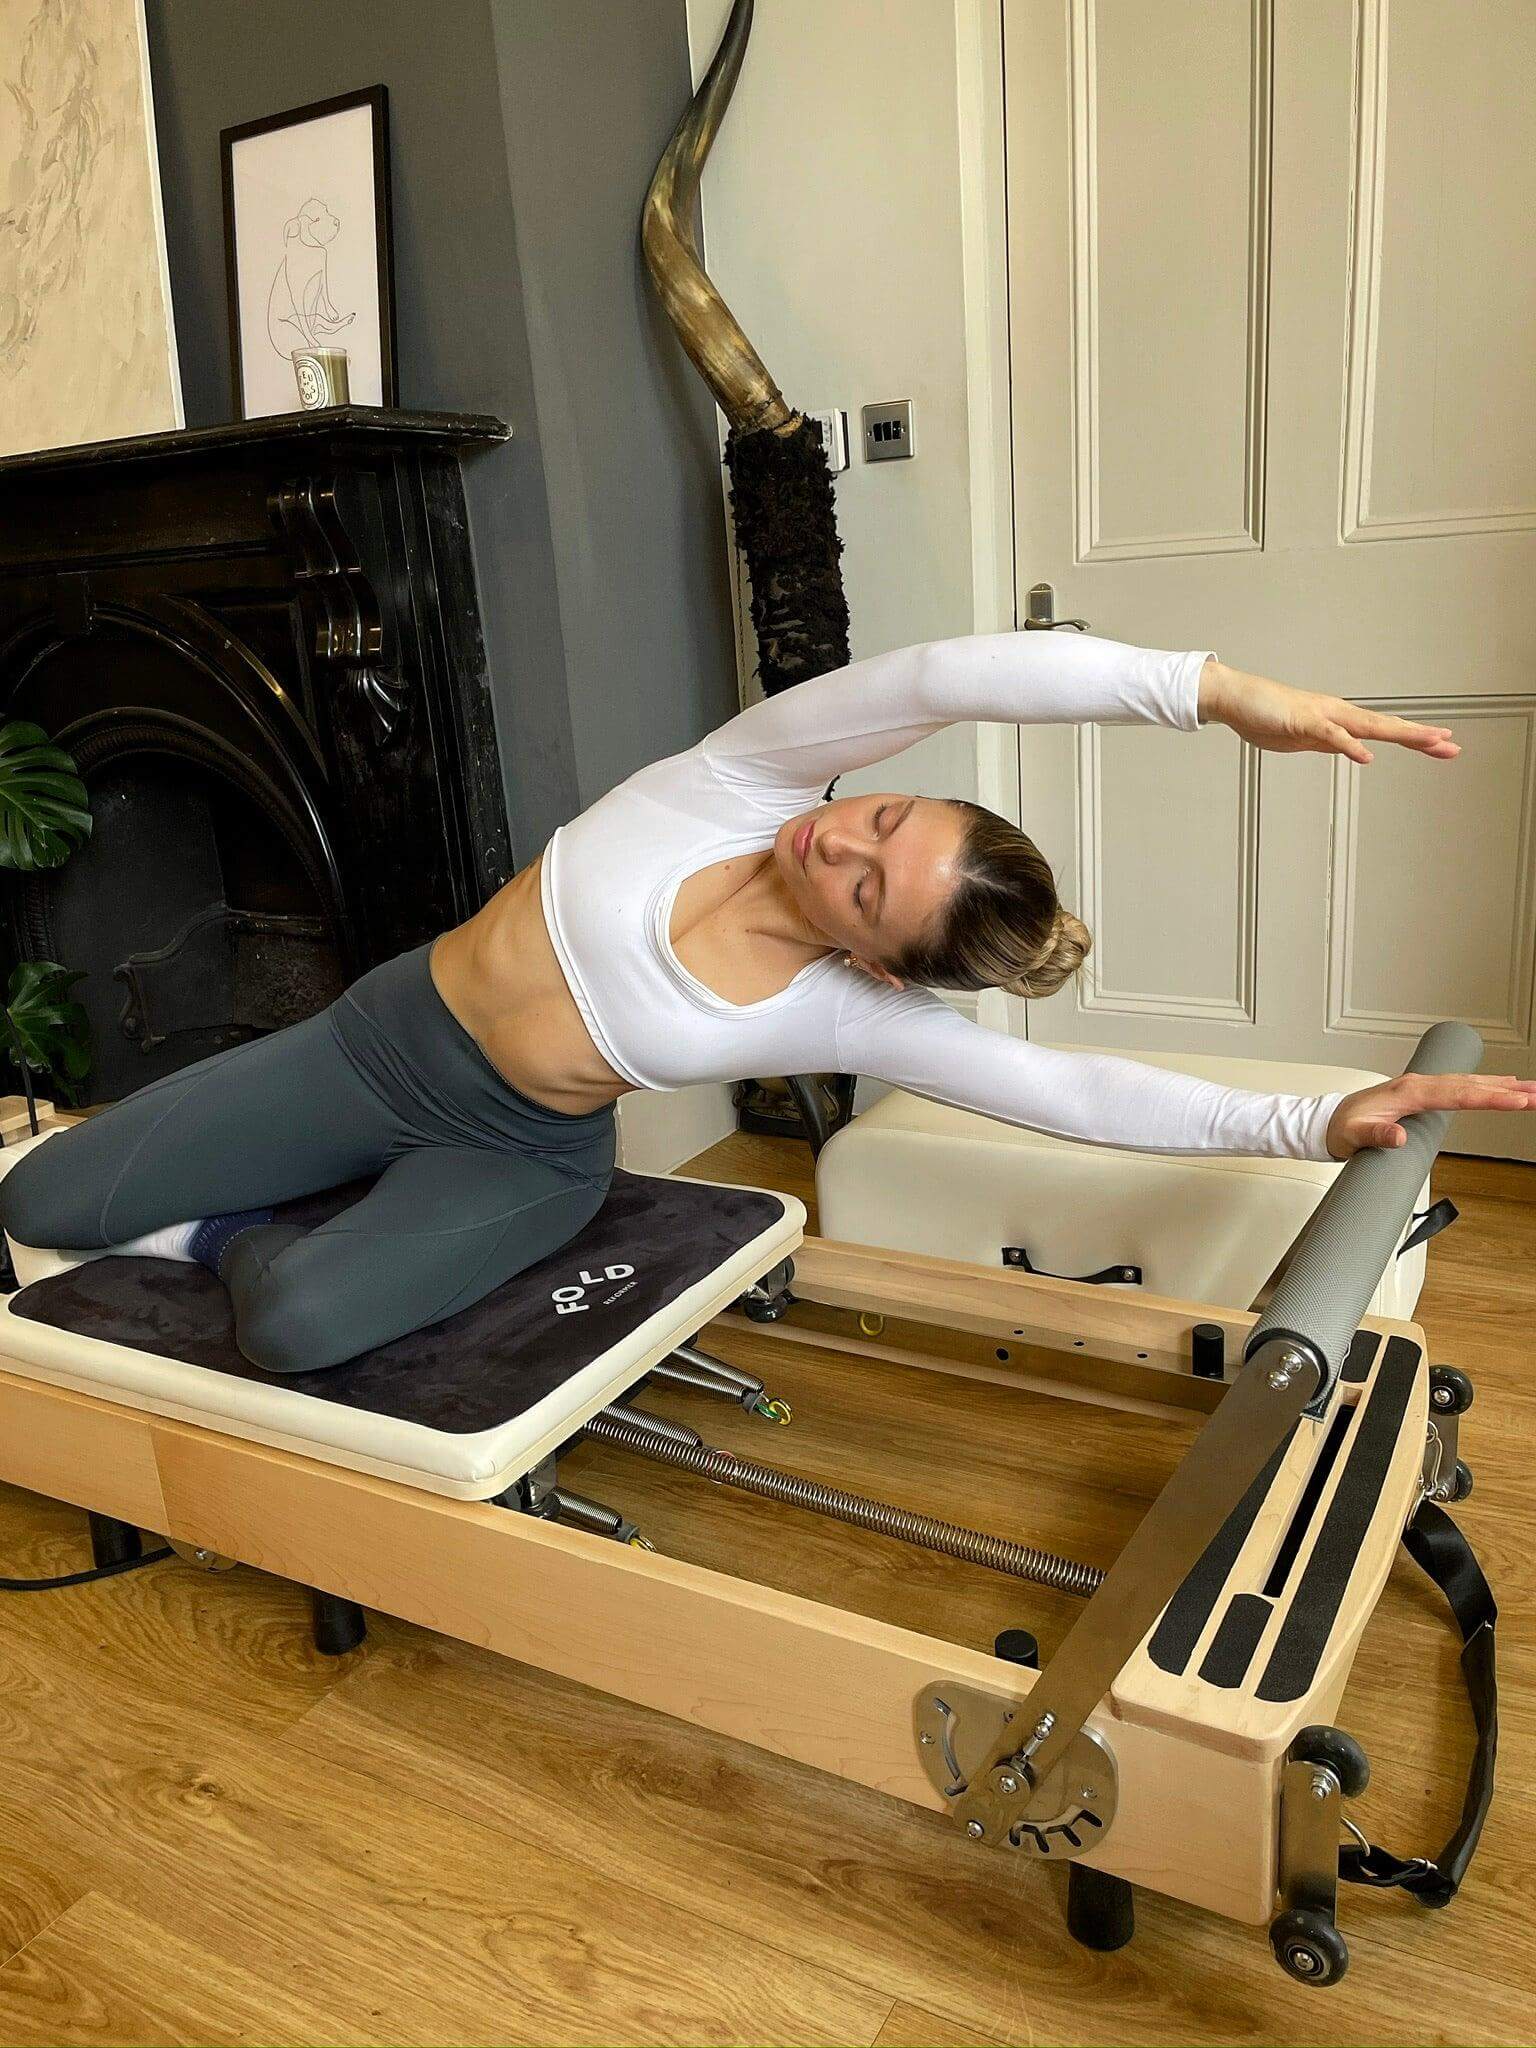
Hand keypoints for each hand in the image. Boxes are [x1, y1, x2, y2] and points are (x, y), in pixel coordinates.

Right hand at [1199, 660, 1459, 764]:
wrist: (1235, 697)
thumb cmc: (1264, 714)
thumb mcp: (1302, 739)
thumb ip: (1327, 744)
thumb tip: (1348, 750)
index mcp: (1339, 721)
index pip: (1384, 731)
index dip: (1414, 737)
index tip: (1440, 744)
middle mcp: (1338, 715)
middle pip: (1388, 727)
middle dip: (1421, 737)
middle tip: (1452, 745)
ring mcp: (1323, 716)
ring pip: (1370, 726)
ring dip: (1402, 734)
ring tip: (1429, 741)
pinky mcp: (1304, 722)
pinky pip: (1332, 736)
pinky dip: (1351, 746)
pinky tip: (1367, 756)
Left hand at [1326, 1072, 1535, 1159]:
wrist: (1327, 1122)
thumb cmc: (1341, 1128)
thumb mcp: (1354, 1137)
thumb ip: (1376, 1137)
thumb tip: (1399, 1138)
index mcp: (1408, 1091)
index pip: (1459, 1094)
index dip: (1490, 1098)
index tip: (1518, 1101)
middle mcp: (1418, 1084)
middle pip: (1471, 1085)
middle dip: (1508, 1090)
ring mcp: (1421, 1087)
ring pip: (1469, 1083)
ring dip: (1501, 1086)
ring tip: (1531, 1090)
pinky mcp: (1422, 1094)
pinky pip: (1460, 1087)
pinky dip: (1484, 1087)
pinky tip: (1500, 1087)